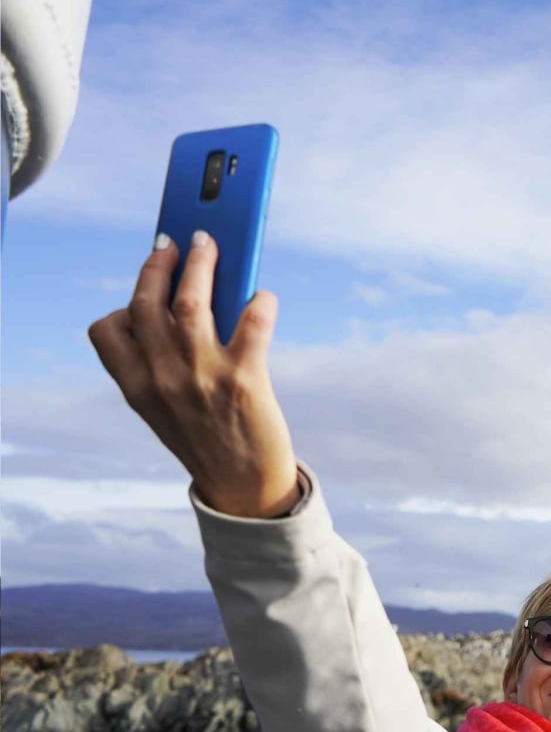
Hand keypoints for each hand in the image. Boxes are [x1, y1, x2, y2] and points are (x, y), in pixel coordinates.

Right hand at [89, 231, 299, 517]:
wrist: (245, 487)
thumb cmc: (208, 438)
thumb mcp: (166, 407)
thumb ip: (162, 362)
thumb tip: (186, 300)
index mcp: (136, 387)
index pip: (107, 332)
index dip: (124, 304)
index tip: (144, 281)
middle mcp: (162, 378)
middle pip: (148, 303)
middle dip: (159, 264)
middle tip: (177, 243)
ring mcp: (201, 378)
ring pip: (191, 302)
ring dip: (201, 265)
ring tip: (210, 246)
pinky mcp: (244, 382)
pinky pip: (250, 325)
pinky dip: (258, 303)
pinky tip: (263, 297)